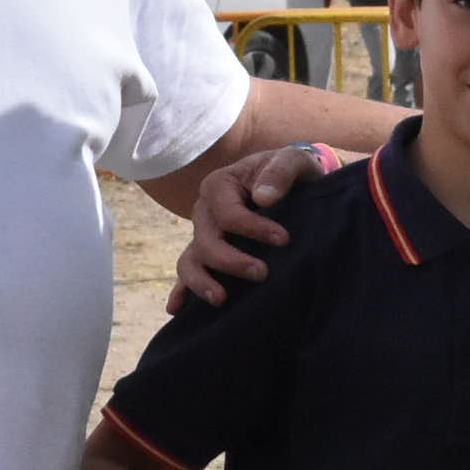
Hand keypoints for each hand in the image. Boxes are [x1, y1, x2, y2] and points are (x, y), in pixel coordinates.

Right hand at [169, 145, 324, 310]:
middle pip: (206, 242)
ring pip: (189, 261)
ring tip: (223, 299)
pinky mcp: (208, 254)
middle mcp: (205, 211)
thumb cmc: (290, 171)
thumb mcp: (293, 160)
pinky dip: (180, 291)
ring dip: (202, 282)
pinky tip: (177, 309)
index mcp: (220, 185)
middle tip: (263, 274)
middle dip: (231, 261)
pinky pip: (188, 273)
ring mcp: (202, 234)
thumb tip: (263, 199)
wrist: (292, 183)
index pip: (227, 214)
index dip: (252, 229)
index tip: (283, 240)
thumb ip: (280, 172)